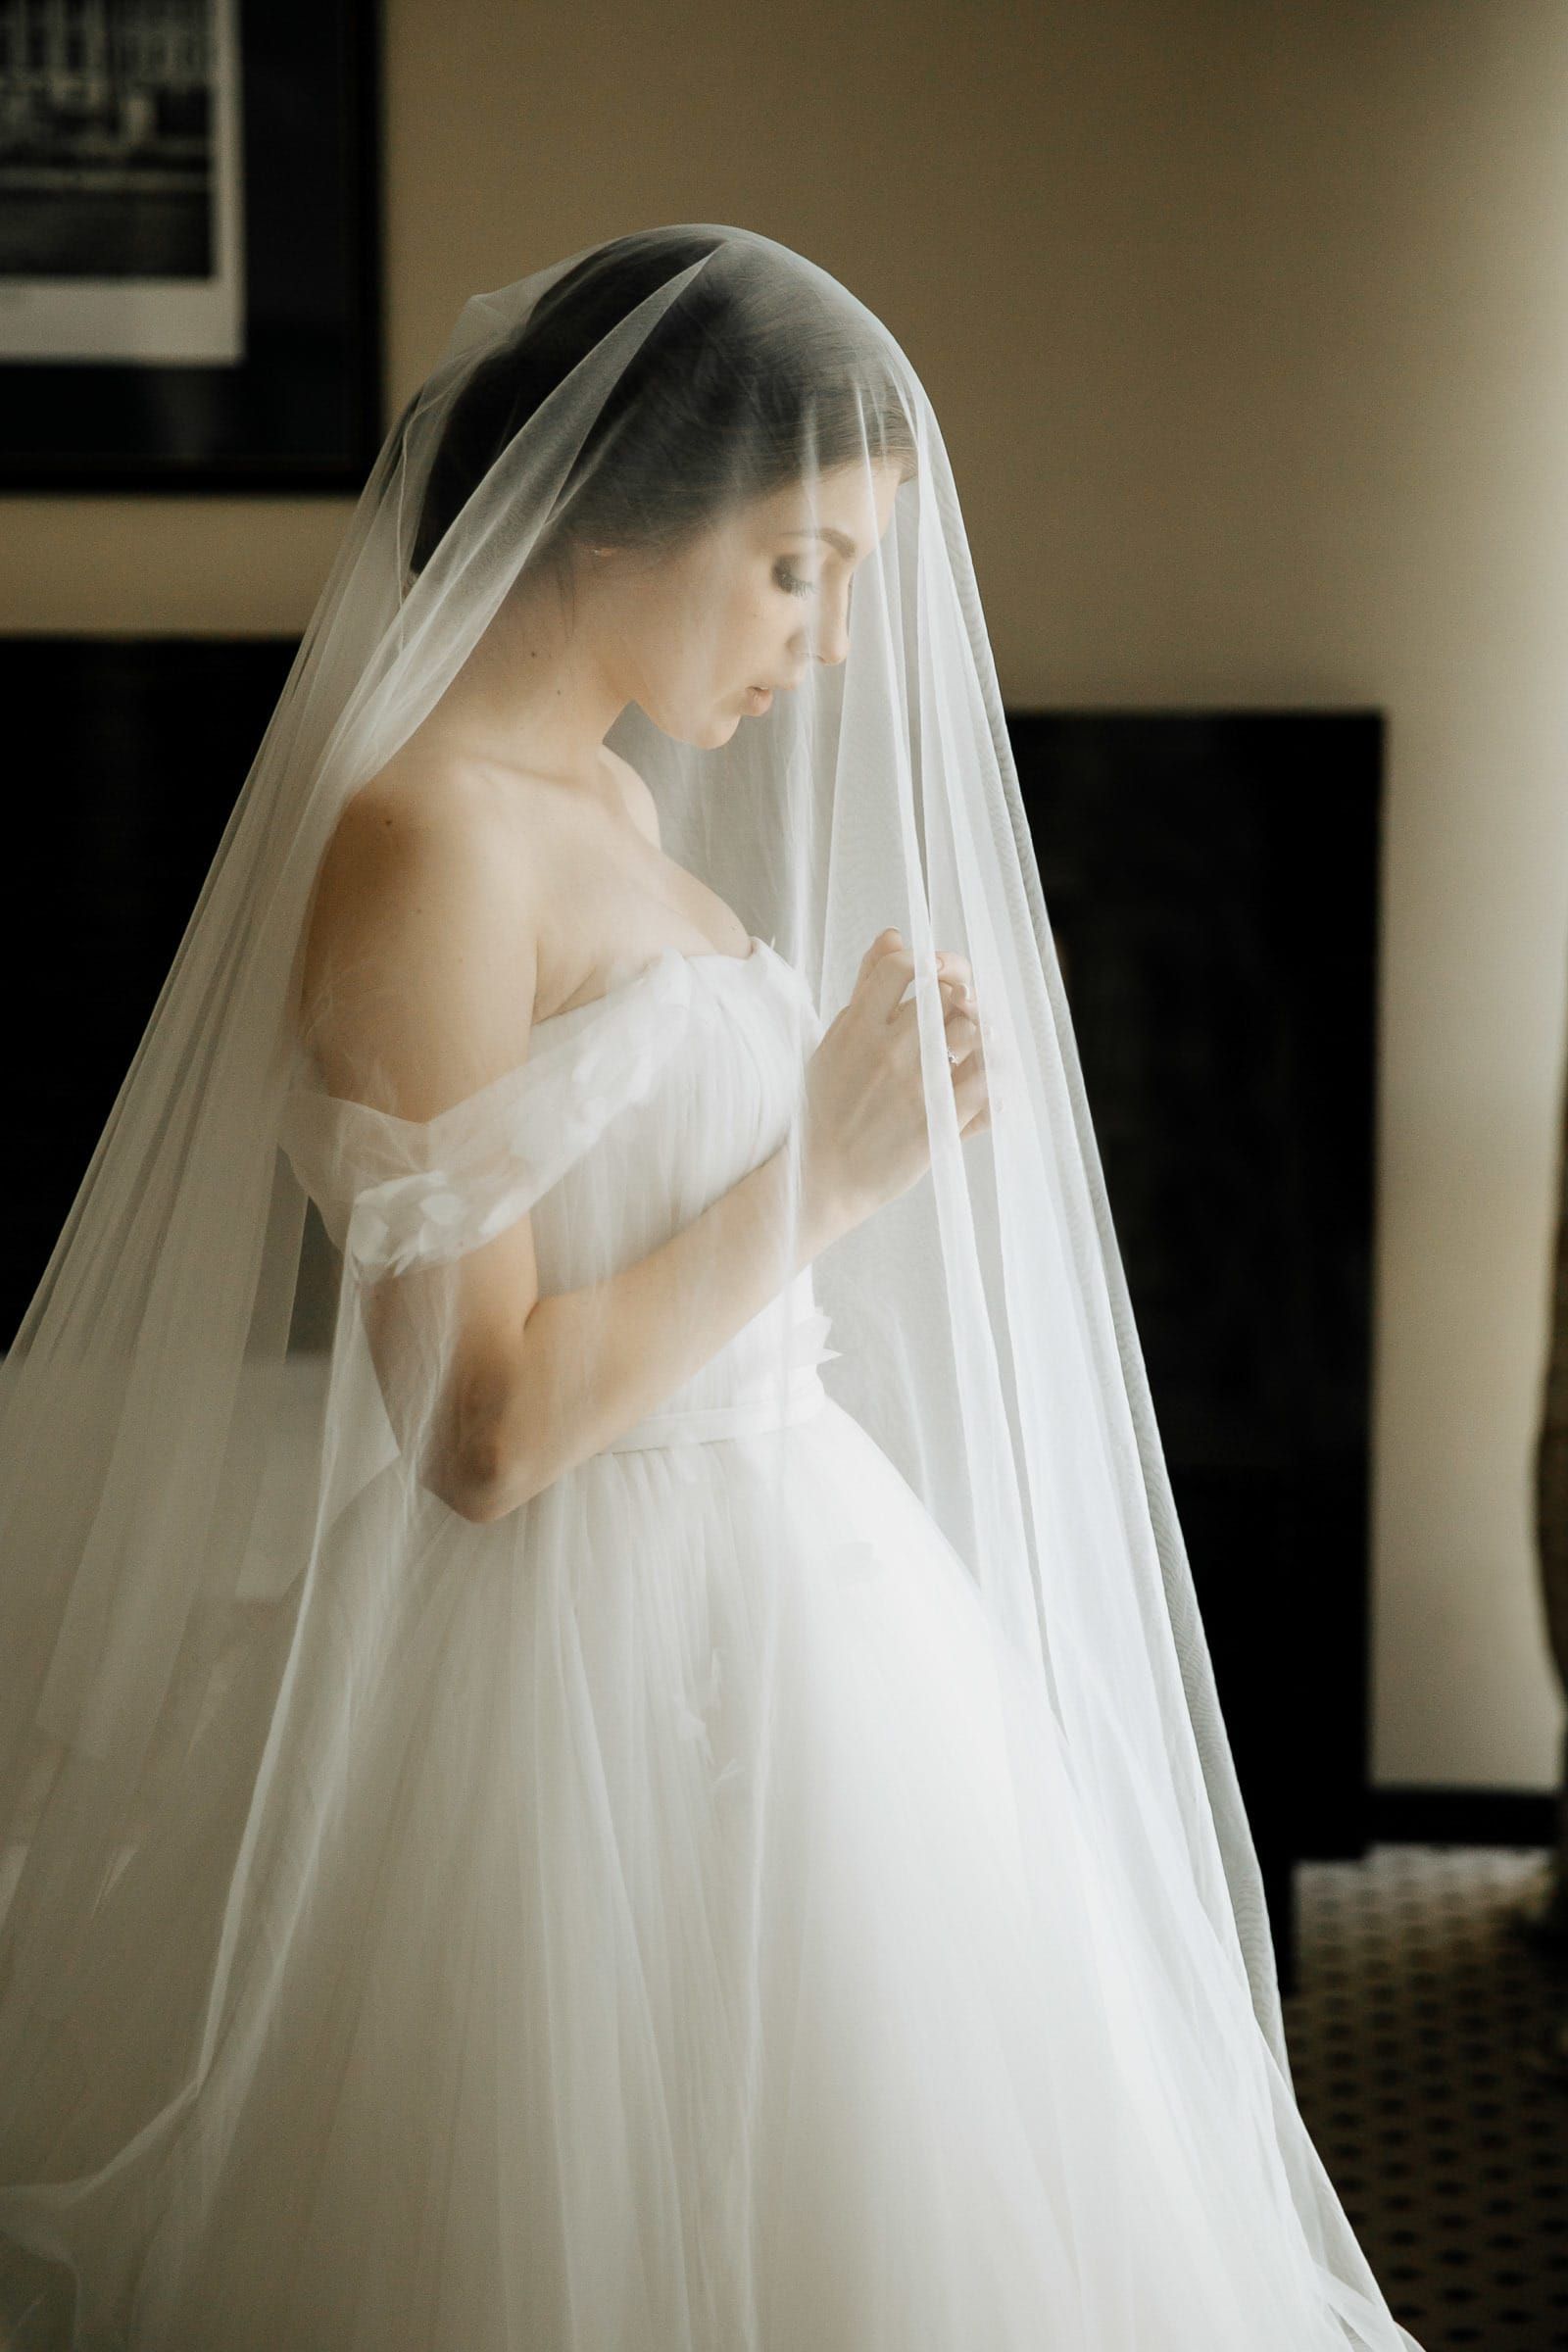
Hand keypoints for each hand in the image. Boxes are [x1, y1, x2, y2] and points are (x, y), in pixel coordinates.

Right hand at [800, 928, 990, 1241]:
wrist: (822, 1178)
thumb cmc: (827, 1106)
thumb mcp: (836, 1040)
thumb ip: (867, 986)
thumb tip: (894, 935)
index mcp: (856, 1027)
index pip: (903, 965)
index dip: (926, 964)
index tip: (929, 980)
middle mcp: (888, 1051)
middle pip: (947, 996)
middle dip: (958, 999)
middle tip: (957, 1015)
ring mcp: (916, 1087)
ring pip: (974, 1032)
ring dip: (980, 1034)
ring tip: (973, 1045)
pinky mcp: (939, 1123)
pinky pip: (988, 1083)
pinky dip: (996, 1078)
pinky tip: (987, 1080)